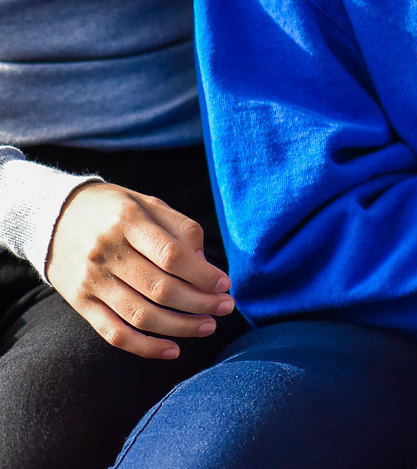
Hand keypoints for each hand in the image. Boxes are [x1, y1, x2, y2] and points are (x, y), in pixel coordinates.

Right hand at [44, 182, 234, 359]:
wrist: (53, 217)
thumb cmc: (114, 210)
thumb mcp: (148, 204)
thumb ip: (181, 230)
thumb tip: (205, 266)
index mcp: (128, 222)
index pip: (171, 255)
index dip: (202, 274)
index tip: (225, 284)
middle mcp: (107, 253)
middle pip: (160, 289)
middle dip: (200, 303)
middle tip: (226, 307)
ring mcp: (91, 281)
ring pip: (140, 315)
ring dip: (180, 327)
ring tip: (208, 326)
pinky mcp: (80, 303)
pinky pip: (113, 333)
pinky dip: (145, 347)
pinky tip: (172, 350)